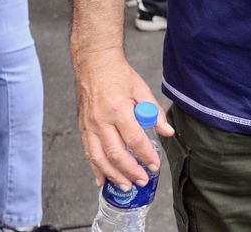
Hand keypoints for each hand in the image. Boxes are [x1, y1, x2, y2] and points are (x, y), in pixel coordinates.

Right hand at [74, 49, 173, 187]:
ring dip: (113, 175)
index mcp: (119, 109)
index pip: (134, 139)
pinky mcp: (83, 128)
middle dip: (130, 171)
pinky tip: (102, 179)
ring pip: (99, 158)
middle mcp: (102, 120)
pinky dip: (95, 168)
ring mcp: (90, 125)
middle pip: (115, 153)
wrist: (94, 63)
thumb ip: (154, 112)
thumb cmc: (119, 75)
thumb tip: (167, 132)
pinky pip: (88, 153)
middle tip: (141, 181)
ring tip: (125, 186)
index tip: (154, 165)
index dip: (145, 155)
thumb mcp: (141, 89)